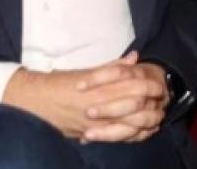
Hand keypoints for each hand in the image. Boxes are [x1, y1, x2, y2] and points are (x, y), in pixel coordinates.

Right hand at [1, 52, 167, 142]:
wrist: (33, 101)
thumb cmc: (59, 83)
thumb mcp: (86, 71)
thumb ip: (112, 67)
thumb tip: (134, 58)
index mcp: (98, 88)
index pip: (131, 87)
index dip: (148, 87)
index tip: (159, 84)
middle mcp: (98, 107)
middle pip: (134, 108)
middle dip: (152, 105)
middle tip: (163, 101)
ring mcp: (94, 124)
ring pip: (128, 126)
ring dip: (146, 122)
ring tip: (157, 117)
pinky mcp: (90, 135)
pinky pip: (116, 138)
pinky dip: (132, 135)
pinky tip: (143, 132)